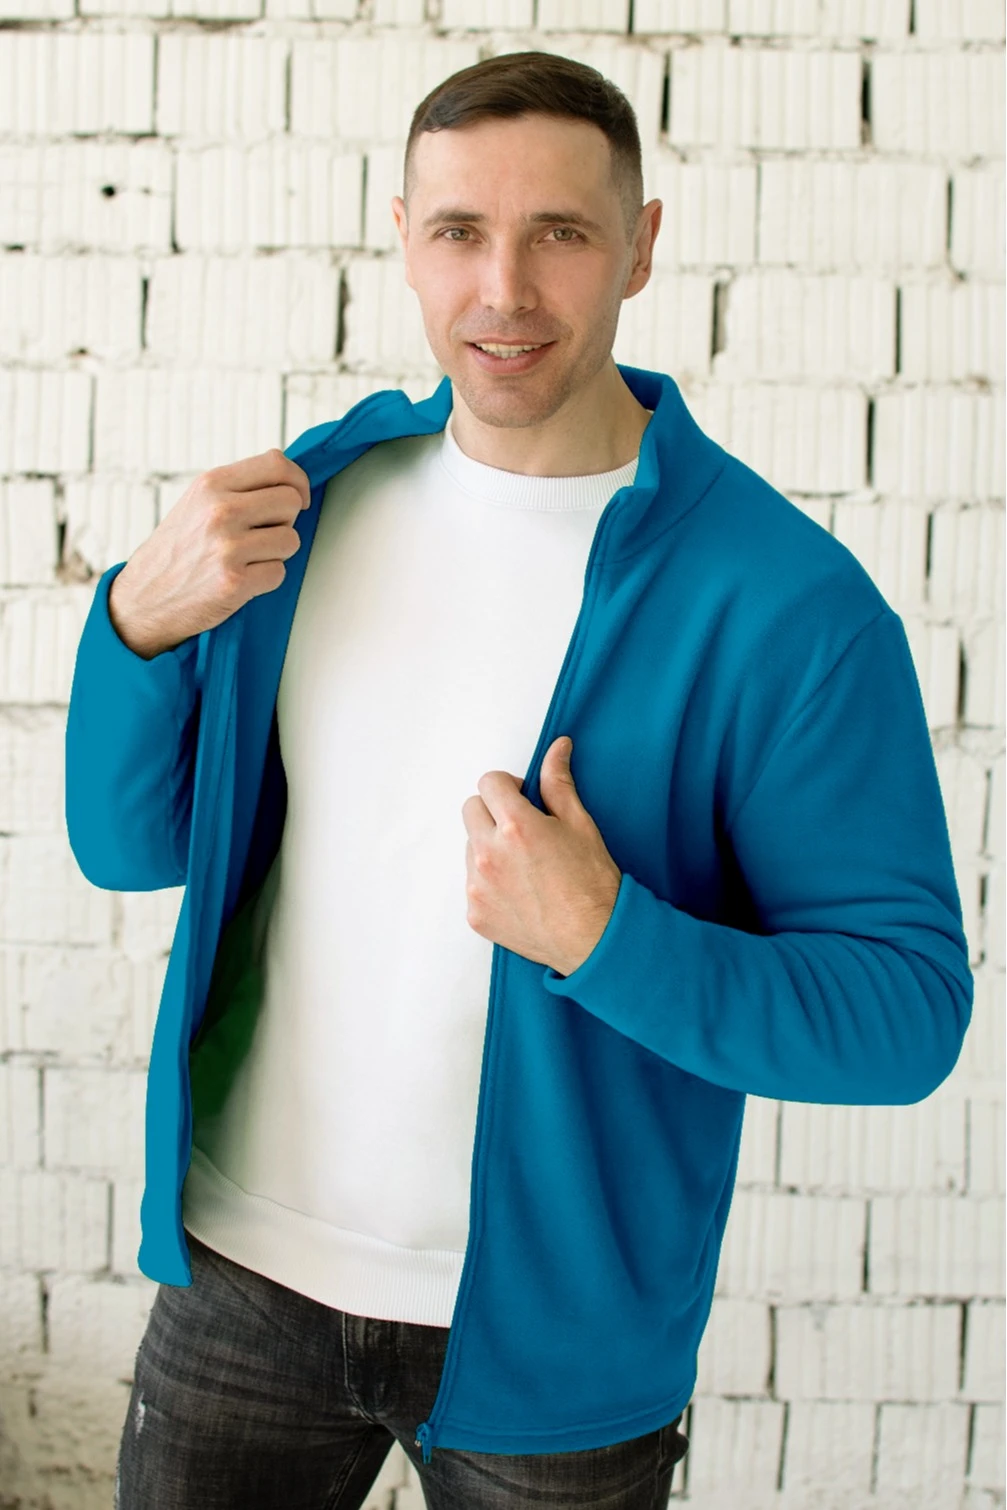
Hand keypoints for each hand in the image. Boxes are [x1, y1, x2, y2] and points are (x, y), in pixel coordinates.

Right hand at [108, 448, 311, 658]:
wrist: (144, 596)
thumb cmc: (178, 550)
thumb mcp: (198, 503)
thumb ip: (239, 488)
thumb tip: (289, 480)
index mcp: (212, 485)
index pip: (277, 464)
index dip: (297, 481)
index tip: (297, 497)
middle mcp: (220, 511)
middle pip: (290, 501)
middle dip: (285, 520)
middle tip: (262, 534)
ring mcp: (227, 547)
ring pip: (291, 540)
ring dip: (277, 553)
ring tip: (248, 558)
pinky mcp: (234, 582)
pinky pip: (279, 573)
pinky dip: (266, 579)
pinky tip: (242, 578)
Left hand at [462, 736, 621, 976]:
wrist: (594, 940)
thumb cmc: (592, 883)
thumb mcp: (580, 825)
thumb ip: (558, 783)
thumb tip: (557, 747)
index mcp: (515, 826)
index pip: (488, 782)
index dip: (508, 786)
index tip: (524, 798)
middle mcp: (489, 854)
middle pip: (471, 810)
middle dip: (493, 811)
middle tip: (523, 830)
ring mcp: (478, 887)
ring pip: (469, 847)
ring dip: (489, 846)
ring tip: (524, 865)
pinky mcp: (475, 913)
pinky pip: (472, 883)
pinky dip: (489, 882)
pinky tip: (519, 891)